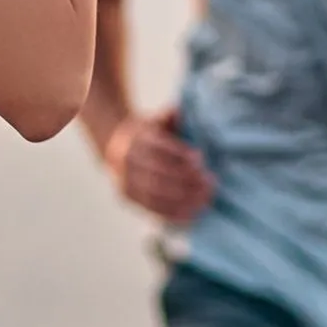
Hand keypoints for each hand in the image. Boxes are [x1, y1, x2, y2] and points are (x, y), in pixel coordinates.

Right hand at [103, 106, 215, 222]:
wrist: (115, 145)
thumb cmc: (147, 133)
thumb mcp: (156, 121)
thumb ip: (169, 117)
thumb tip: (180, 112)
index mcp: (137, 139)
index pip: (159, 148)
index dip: (179, 154)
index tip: (201, 159)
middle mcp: (128, 161)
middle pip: (158, 174)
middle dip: (186, 180)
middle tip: (211, 183)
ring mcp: (125, 181)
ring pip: (155, 194)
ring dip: (183, 200)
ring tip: (205, 199)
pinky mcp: (128, 197)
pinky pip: (151, 209)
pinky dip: (172, 214)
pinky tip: (192, 215)